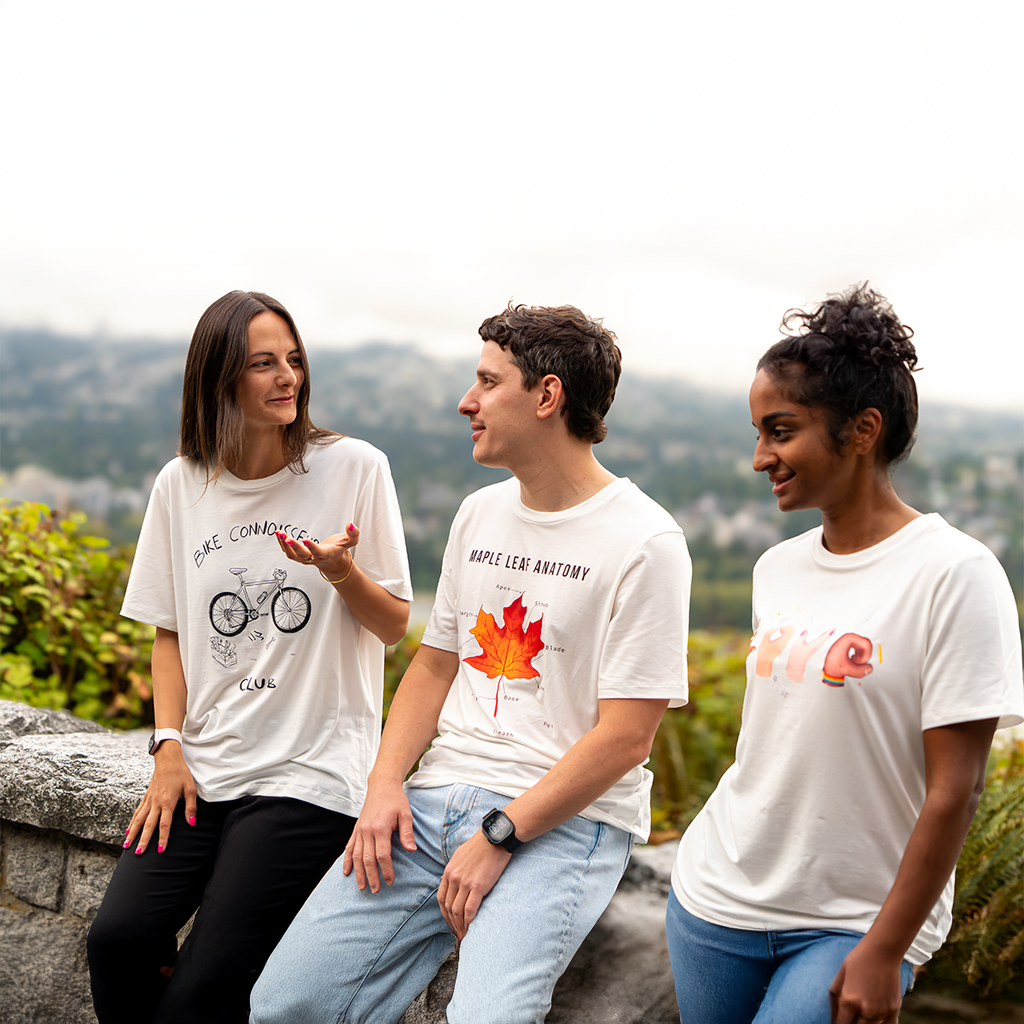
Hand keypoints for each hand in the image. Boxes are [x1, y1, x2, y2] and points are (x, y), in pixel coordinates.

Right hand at [124, 742, 196, 854]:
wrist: (168, 759)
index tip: (161, 850)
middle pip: (148, 825)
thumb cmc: (181, 773)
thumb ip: (191, 807)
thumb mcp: (191, 788)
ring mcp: (149, 800)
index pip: (165, 824)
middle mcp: (156, 802)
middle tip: (138, 854)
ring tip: (126, 846)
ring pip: (138, 820)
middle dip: (143, 841)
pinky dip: (132, 823)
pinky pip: (137, 812)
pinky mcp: (146, 796)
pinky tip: (127, 831)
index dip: (163, 838)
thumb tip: (191, 823)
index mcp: (168, 801)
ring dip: (133, 834)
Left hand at [275, 523, 358, 580]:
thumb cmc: (339, 550)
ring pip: (293, 556)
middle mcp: (315, 558)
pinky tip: (279, 535)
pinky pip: (289, 553)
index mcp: (327, 554)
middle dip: (294, 547)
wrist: (333, 563)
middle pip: (303, 556)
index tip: (305, 539)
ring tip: (279, 534)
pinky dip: (282, 545)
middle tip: (287, 538)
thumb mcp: (351, 542)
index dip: (312, 547)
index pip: (318, 552)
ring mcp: (306, 559)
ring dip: (284, 546)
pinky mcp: (300, 557)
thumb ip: (353, 534)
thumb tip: (350, 524)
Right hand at [342, 778, 416, 892]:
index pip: (382, 854)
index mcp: (381, 827)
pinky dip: (346, 860)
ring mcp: (360, 830)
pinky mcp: (356, 829)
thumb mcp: (406, 813)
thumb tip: (412, 850)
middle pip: (367, 859)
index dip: (386, 869)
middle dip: (371, 876)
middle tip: (376, 890)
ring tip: (362, 887)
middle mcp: (367, 830)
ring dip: (358, 873)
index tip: (390, 881)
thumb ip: (407, 832)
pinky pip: (349, 847)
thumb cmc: (396, 799)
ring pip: (356, 855)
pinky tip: (346, 872)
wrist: (382, 785)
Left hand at [437, 830, 510, 940]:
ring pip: (457, 911)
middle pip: (448, 907)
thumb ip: (455, 870)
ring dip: (459, 926)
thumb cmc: (481, 845)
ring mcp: (465, 883)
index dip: (444, 914)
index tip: (450, 922)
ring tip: (463, 935)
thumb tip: (452, 882)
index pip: (441, 898)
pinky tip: (471, 928)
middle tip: (457, 933)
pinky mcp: (478, 886)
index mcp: (449, 871)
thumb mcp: (460, 855)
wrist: (495, 838)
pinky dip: (468, 921)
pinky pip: (470, 909)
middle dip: (451, 923)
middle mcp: (454, 878)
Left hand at [829, 940, 902, 1023]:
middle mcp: (866, 1010)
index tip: (837, 1022)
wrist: (882, 951)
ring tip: (862, 1017)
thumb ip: (835, 996)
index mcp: (849, 1001)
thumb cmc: (858, 959)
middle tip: (850, 1018)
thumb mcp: (840, 975)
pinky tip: (876, 1021)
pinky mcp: (894, 1010)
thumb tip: (832, 1014)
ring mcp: (881, 1012)